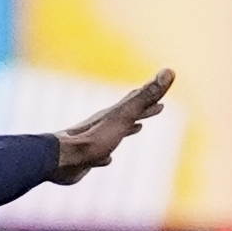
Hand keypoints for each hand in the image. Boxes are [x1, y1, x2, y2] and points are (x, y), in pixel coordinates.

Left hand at [50, 70, 172, 183]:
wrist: (61, 159)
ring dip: (127, 129)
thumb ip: (146, 96)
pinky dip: (108, 155)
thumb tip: (169, 71)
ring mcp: (95, 141)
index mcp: (114, 114)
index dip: (154, 93)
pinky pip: (101, 155)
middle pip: (129, 114)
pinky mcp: (87, 159)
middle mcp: (105, 125)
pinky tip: (107, 159)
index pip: (138, 99)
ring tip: (136, 128)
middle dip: (145, 109)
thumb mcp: (124, 116)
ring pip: (115, 132)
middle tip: (158, 106)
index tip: (166, 83)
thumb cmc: (94, 138)